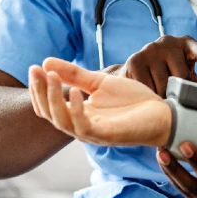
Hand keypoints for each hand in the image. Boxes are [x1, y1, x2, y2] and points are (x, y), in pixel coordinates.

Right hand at [29, 58, 171, 147]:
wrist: (161, 112)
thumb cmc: (132, 100)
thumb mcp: (100, 82)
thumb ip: (75, 74)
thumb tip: (46, 61)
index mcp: (77, 114)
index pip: (47, 106)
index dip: (38, 88)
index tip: (35, 67)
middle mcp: (80, 126)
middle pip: (49, 113)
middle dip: (40, 91)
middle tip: (37, 70)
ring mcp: (92, 132)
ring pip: (62, 120)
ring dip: (54, 98)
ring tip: (52, 76)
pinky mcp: (106, 135)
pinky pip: (84, 126)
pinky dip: (77, 109)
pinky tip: (77, 92)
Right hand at [105, 35, 196, 96]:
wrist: (134, 69)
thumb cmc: (168, 72)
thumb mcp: (184, 71)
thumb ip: (196, 82)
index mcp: (187, 43)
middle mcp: (169, 42)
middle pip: (182, 74)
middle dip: (183, 93)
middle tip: (182, 106)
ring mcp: (151, 49)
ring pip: (164, 84)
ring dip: (166, 98)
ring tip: (165, 104)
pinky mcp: (135, 60)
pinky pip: (147, 86)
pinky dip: (151, 97)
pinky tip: (151, 99)